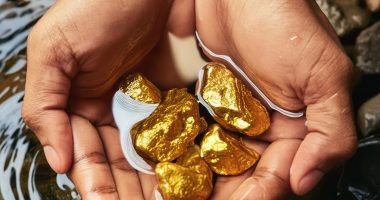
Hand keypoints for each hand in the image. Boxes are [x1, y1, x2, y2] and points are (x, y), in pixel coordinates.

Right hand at [22, 0, 171, 198]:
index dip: (91, 180)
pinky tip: (177, 176)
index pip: (80, 153)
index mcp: (74, 102)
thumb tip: (55, 160)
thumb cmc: (96, 6)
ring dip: (146, 181)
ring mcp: (138, 104)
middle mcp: (105, 108)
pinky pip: (166, 134)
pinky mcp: (166, 97)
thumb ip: (45, 105)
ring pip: (140, 153)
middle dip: (122, 189)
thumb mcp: (54, 49)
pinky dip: (169, 156)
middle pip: (112, 160)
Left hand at [196, 0, 356, 198]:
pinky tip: (170, 166)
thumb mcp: (324, 75)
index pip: (277, 175)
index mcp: (294, 128)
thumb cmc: (285, 22)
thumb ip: (331, 132)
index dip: (259, 194)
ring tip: (177, 195)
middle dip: (223, 194)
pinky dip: (186, 153)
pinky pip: (196, 136)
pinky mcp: (207, 103)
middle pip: (243, 175)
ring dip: (201, 180)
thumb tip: (306, 181)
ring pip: (217, 161)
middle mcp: (262, 127)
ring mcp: (232, 116)